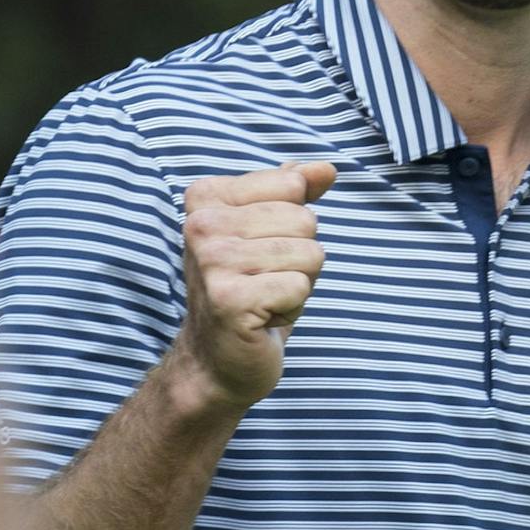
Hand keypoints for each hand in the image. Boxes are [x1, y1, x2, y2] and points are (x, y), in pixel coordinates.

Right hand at [171, 160, 336, 410]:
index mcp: (206, 197)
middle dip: (299, 257)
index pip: (292, 185)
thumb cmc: (250, 292)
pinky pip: (300, 286)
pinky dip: (292, 308)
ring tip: (264, 299)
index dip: (291, 225)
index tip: (259, 252)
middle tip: (264, 282)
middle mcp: (201, 224)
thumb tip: (327, 168)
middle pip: (304, 220)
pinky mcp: (229, 299)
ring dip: (297, 284)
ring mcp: (212, 261)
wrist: (218, 360)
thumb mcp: (271, 234)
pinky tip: (262, 319)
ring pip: (309, 254)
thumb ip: (294, 194)